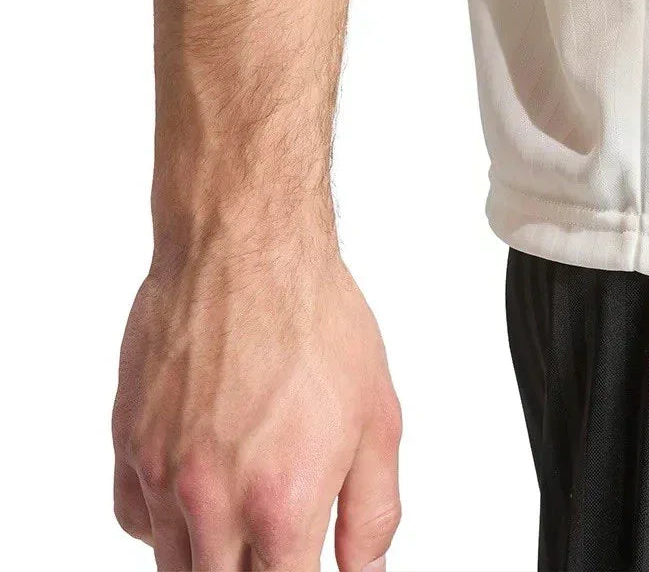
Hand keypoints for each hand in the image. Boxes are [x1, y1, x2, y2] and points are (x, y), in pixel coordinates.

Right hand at [112, 235, 401, 570]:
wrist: (247, 249)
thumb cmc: (314, 318)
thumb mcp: (379, 418)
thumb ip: (373, 511)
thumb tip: (365, 567)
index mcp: (281, 503)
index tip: (308, 560)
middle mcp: (212, 500)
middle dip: (256, 569)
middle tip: (280, 533)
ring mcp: (161, 475)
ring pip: (175, 564)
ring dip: (213, 552)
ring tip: (248, 505)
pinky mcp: (128, 444)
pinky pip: (137, 520)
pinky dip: (167, 521)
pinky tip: (203, 486)